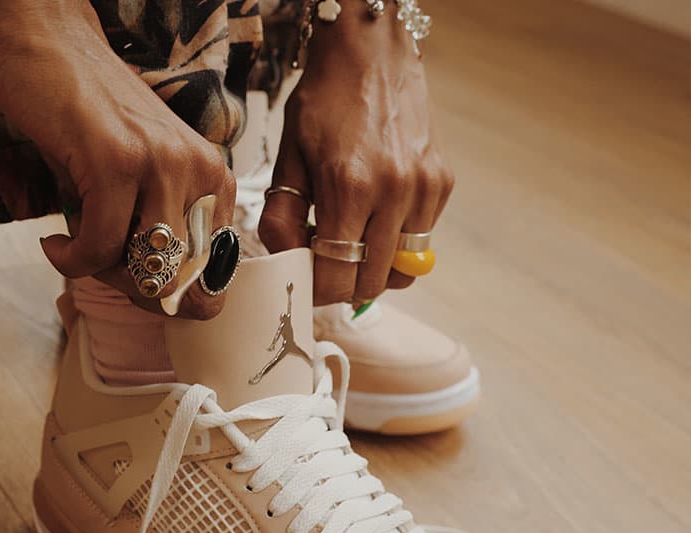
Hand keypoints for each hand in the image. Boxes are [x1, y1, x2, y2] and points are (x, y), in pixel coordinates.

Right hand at [0, 0, 233, 318]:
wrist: (46, 42)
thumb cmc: (88, 121)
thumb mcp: (138, 181)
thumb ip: (157, 235)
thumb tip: (165, 304)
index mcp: (213, 180)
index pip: (212, 276)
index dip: (171, 299)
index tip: (132, 286)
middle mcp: (199, 172)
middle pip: (178, 282)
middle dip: (133, 293)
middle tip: (97, 269)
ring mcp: (162, 164)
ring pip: (145, 270)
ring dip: (102, 276)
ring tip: (75, 250)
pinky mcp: (117, 161)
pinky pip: (100, 248)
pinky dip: (71, 260)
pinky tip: (55, 243)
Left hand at [259, 8, 453, 305]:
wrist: (371, 50)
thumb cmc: (323, 102)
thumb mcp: (288, 158)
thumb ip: (280, 218)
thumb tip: (286, 265)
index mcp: (348, 187)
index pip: (337, 276)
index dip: (319, 292)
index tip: (309, 285)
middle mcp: (392, 191)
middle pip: (371, 282)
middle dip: (344, 286)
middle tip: (327, 269)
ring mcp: (423, 188)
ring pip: (401, 270)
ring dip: (374, 271)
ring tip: (354, 247)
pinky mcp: (442, 183)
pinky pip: (421, 241)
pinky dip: (397, 244)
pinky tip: (378, 217)